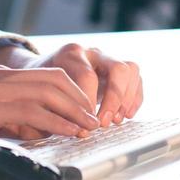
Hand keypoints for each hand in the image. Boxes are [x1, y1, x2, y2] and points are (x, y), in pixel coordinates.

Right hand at [0, 64, 100, 155]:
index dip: (71, 91)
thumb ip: (8, 117)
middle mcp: (4, 77)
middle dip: (80, 98)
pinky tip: (68, 132)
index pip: (48, 75)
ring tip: (88, 127)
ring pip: (50, 93)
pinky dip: (57, 122)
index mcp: (1, 76)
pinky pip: (35, 112)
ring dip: (74, 111)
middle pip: (56, 80)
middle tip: (93, 117)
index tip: (84, 109)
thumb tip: (33, 131)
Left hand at [27, 43, 142, 128]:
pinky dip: (135, 98)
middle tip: (104, 123)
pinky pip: (136, 79)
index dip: (89, 102)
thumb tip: (74, 127)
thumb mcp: (43, 89)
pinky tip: (126, 115)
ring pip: (130, 70)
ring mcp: (109, 59)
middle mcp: (94, 52)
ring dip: (126, 98)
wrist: (47, 71)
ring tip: (116, 120)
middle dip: (114, 99)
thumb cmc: (45, 83)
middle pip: (117, 69)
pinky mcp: (119, 70)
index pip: (87, 76)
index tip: (85, 123)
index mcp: (72, 53)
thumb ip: (56, 104)